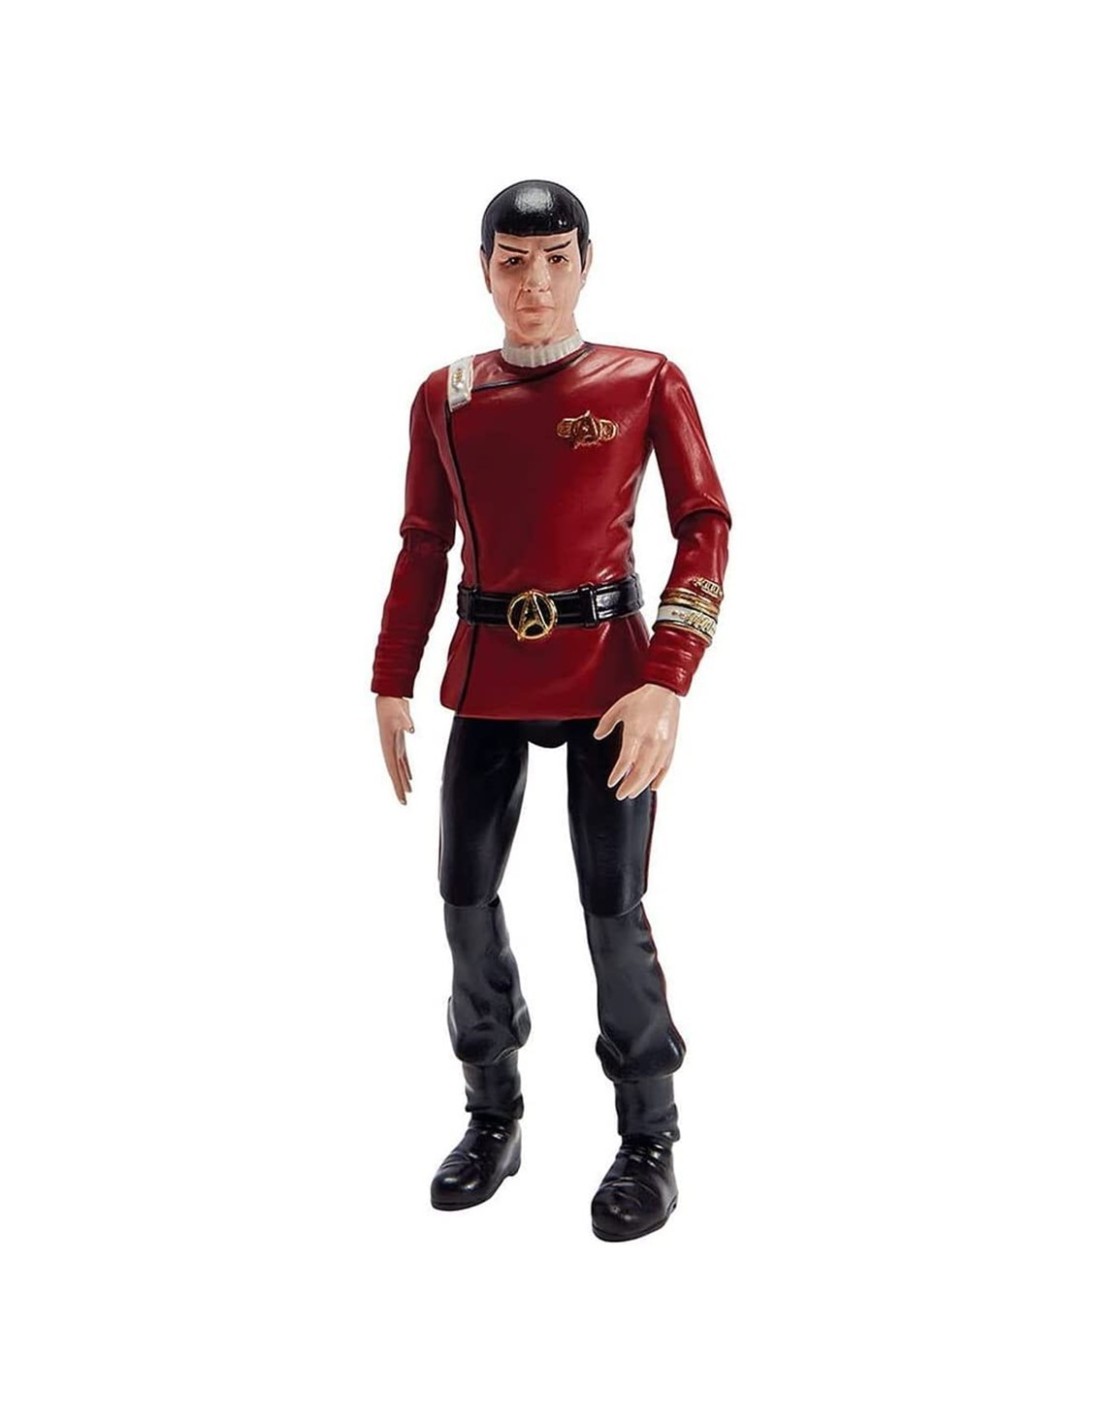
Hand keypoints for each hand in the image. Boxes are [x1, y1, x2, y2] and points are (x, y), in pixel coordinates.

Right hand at [376, 695, 413, 804]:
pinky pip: (403, 760)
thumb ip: (405, 722)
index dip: (398, 786)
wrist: (388, 695)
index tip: (402, 799)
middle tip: (404, 803)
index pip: (394, 771)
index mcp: (388, 746)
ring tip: (408, 793)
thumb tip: (411, 729)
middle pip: (396, 773)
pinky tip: (411, 777)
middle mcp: (390, 749)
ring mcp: (394, 745)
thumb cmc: (391, 705)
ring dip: (404, 781)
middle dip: (400, 788)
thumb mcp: (399, 713)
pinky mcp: (399, 741)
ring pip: (400, 768)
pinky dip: (407, 770)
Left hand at [593, 683, 679, 798]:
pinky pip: (666, 767)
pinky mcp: (671, 745)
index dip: (619, 774)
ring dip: (642, 785)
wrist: (664, 690)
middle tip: (621, 795)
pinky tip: (653, 787)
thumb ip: (606, 724)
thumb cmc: (641, 698)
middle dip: (630, 786)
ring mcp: (663, 745)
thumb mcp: (618, 708)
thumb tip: (598, 736)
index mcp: (637, 732)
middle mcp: (651, 741)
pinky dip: (660, 779)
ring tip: (633, 793)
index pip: (626, 760)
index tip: (612, 783)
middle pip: (641, 771)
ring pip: (653, 772)